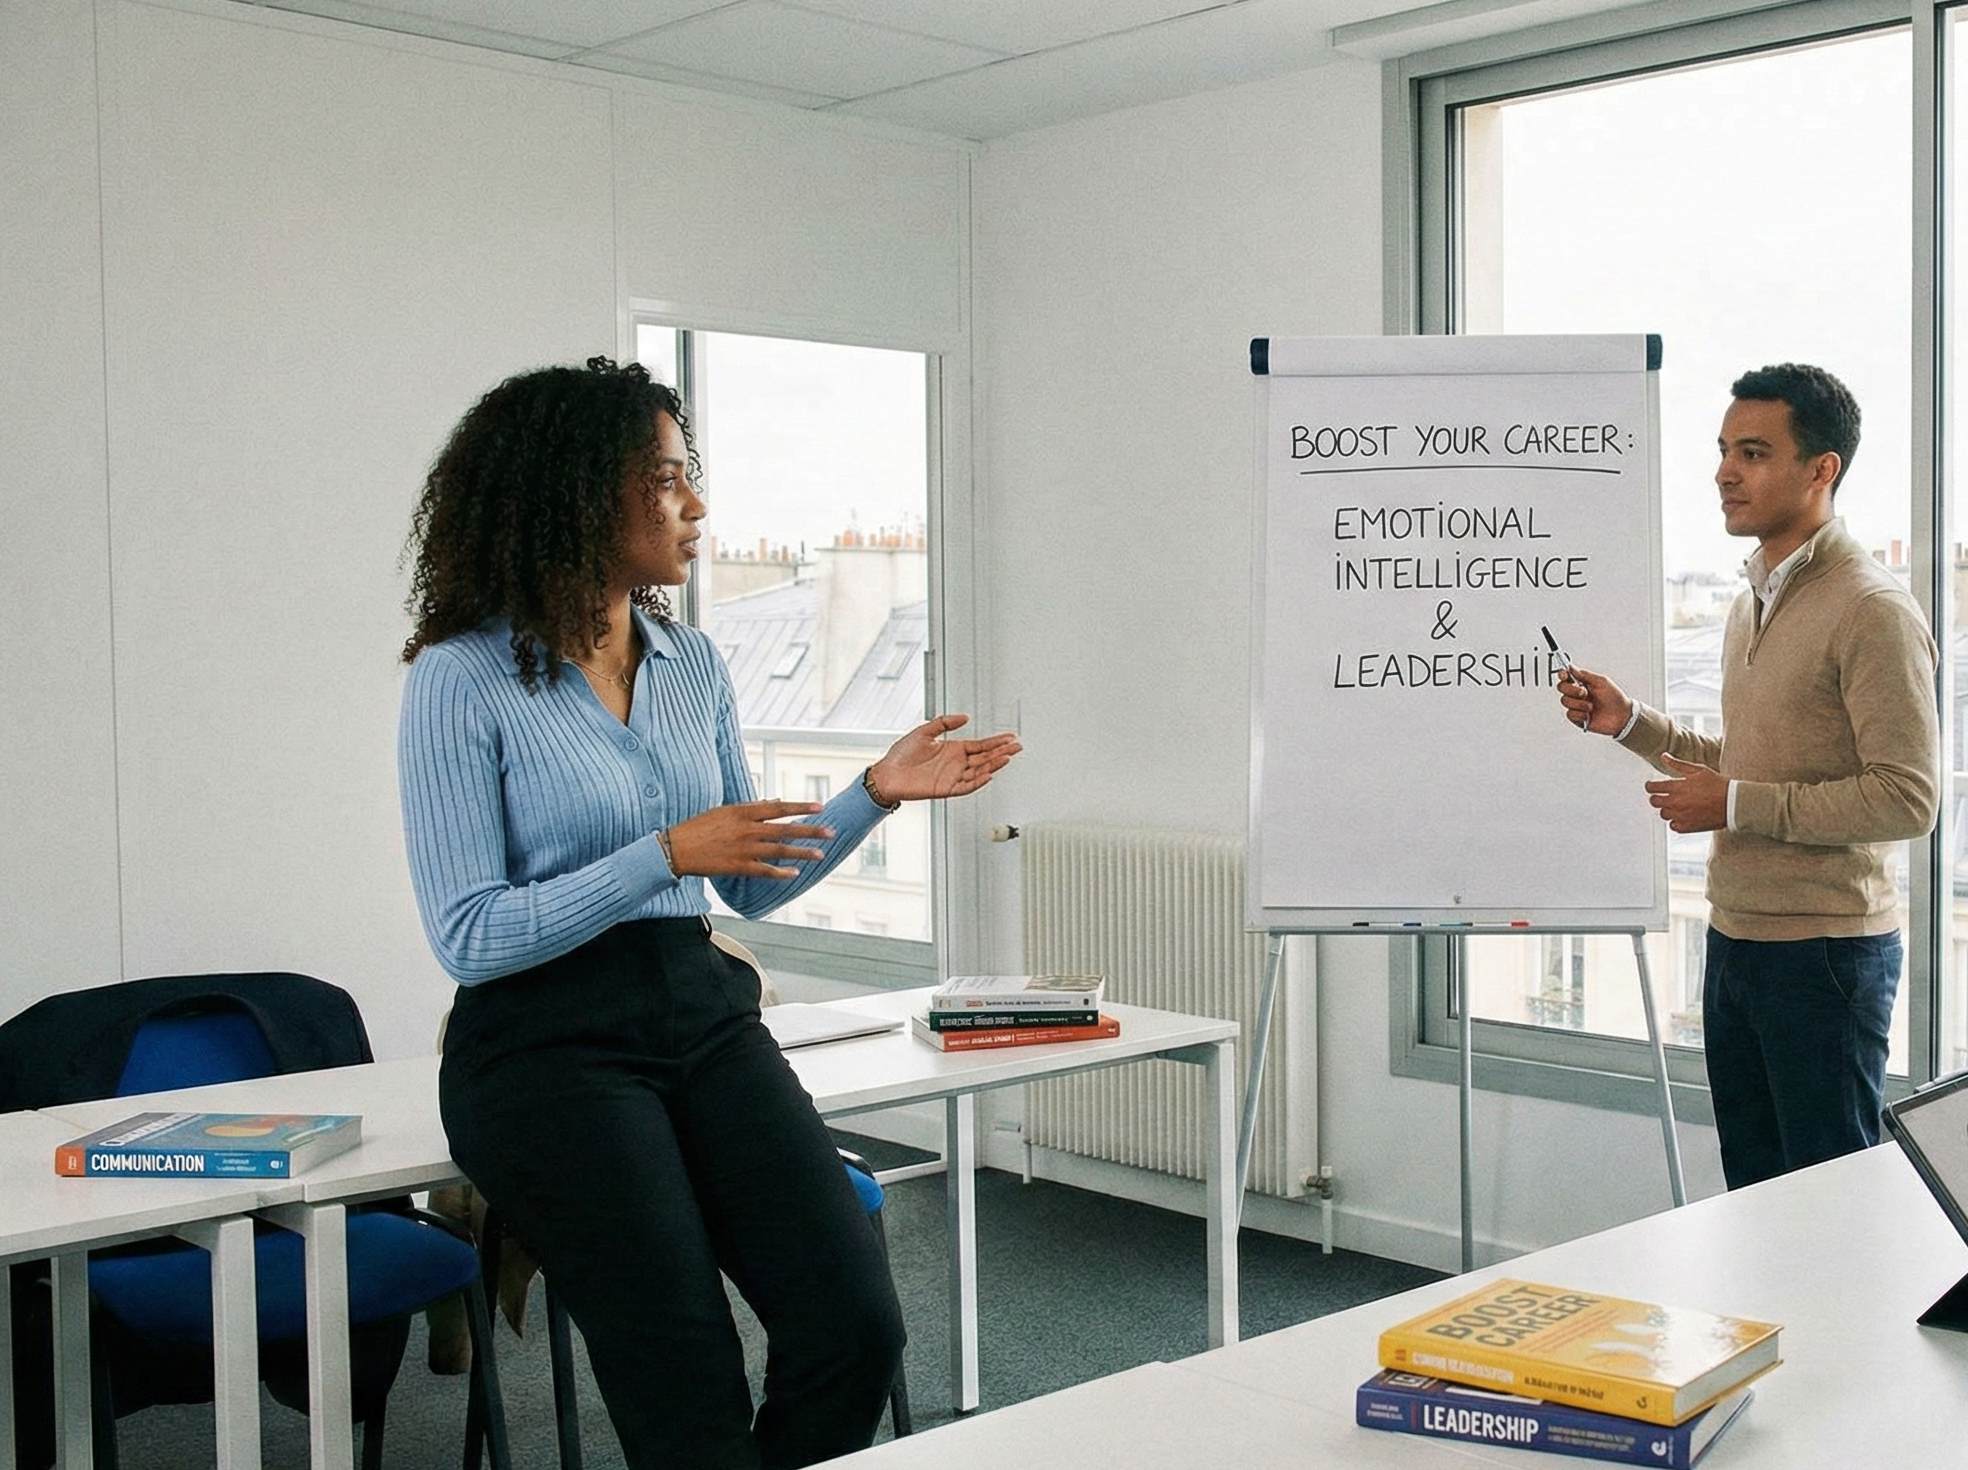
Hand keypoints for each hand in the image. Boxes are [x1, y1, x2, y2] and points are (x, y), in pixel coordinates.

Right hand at [666, 801, 835, 879]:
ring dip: (802, 853)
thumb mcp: (725, 810)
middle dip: (810, 830)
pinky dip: (781, 873)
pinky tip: (795, 873)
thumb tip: (774, 803)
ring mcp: (744, 849)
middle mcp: (747, 829)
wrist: (677, 848)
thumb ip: (751, 807)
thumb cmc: (699, 826)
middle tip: (830, 832)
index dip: (801, 807)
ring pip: (779, 850)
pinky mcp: (738, 867)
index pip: (779, 808)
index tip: (820, 806)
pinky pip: (765, 870)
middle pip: (785, 829)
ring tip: (820, 855)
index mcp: (743, 812)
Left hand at [869, 714, 1021, 802]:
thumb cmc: (901, 755)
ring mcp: (952, 776)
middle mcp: (956, 763)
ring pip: (979, 771)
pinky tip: (988, 775)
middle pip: (984, 758)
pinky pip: (966, 786)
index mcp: (953, 749)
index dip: (996, 742)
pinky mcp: (946, 789)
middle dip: (1001, 752)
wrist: (887, 774)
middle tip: (1017, 747)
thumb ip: (944, 722)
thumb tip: (965, 717)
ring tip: (1007, 758)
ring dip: (993, 765)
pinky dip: (978, 781)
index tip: (1010, 737)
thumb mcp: (924, 731)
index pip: (980, 745)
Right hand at [1556, 663, 1633, 736]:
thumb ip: (1585, 675)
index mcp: (1582, 683)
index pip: (1566, 676)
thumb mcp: (1602, 682)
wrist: (1621, 716)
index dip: (1562, 674)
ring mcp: (1576, 705)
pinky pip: (1569, 714)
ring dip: (1578, 704)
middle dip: (1571, 690)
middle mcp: (1577, 694)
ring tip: (1591, 707)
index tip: (1564, 674)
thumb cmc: (1614, 698)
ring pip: (1565, 701)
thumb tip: (1571, 667)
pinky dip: (1579, 714)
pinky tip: (1589, 715)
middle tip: (1584, 693)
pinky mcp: (1576, 718)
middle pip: (1561, 687)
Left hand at [1645, 755, 1727, 832]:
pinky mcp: (1688, 827)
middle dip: (1656, 798)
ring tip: (1677, 806)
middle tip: (1663, 796)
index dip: (1650, 786)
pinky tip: (1684, 816)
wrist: (1734, 803)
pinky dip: (1676, 822)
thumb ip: (1678, 764)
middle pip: (1654, 802)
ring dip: (1667, 810)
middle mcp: (1676, 802)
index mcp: (1677, 787)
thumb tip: (1664, 756)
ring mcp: (1681, 816)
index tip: (1652, 786)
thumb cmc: (1718, 785)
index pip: (1652, 787)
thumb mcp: (1698, 770)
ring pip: (1663, 814)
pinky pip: (1673, 826)